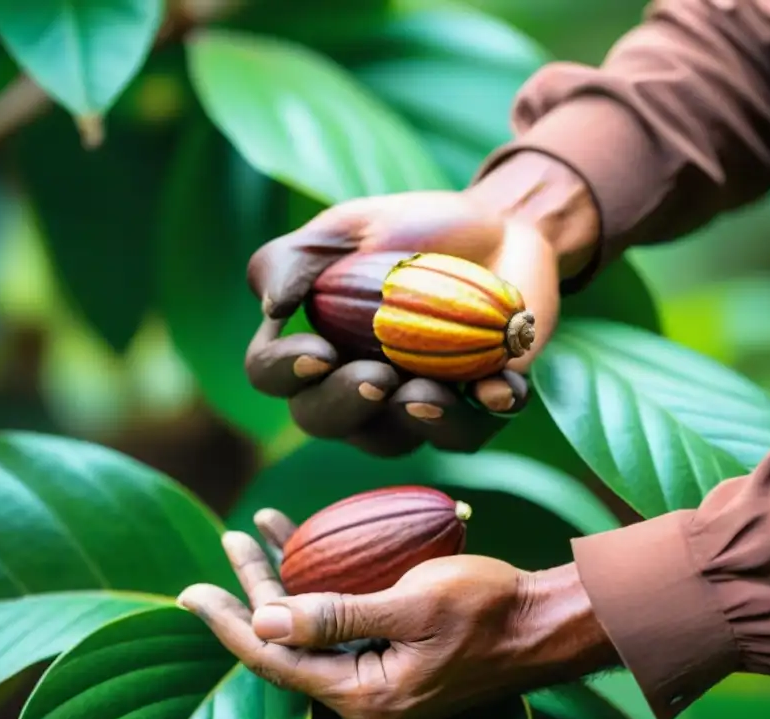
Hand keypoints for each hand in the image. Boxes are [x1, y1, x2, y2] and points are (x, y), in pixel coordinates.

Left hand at [177, 508, 617, 718]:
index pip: (275, 659)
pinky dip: (323, 593)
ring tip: (260, 536)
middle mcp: (366, 703)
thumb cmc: (489, 607)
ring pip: (314, 634)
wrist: (546, 624)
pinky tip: (313, 553)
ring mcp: (381, 688)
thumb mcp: (414, 604)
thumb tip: (267, 620)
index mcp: (365, 698)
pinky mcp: (396, 668)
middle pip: (290, 644)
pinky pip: (343, 631)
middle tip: (227, 542)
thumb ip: (339, 615)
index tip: (190, 589)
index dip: (229, 622)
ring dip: (289, 584)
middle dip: (256, 590)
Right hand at [243, 190, 560, 456]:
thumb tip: (271, 305)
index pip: (273, 376)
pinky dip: (487, 412)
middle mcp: (357, 390)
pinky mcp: (477, 407)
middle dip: (345, 405)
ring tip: (426, 393)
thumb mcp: (345, 229)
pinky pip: (476, 429)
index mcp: (315, 348)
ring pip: (400, 440)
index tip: (318, 350)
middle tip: (374, 377)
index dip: (285, 372)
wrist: (495, 227)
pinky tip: (498, 389)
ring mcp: (417, 405)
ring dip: (414, 422)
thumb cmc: (407, 231)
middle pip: (327, 421)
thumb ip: (294, 258)